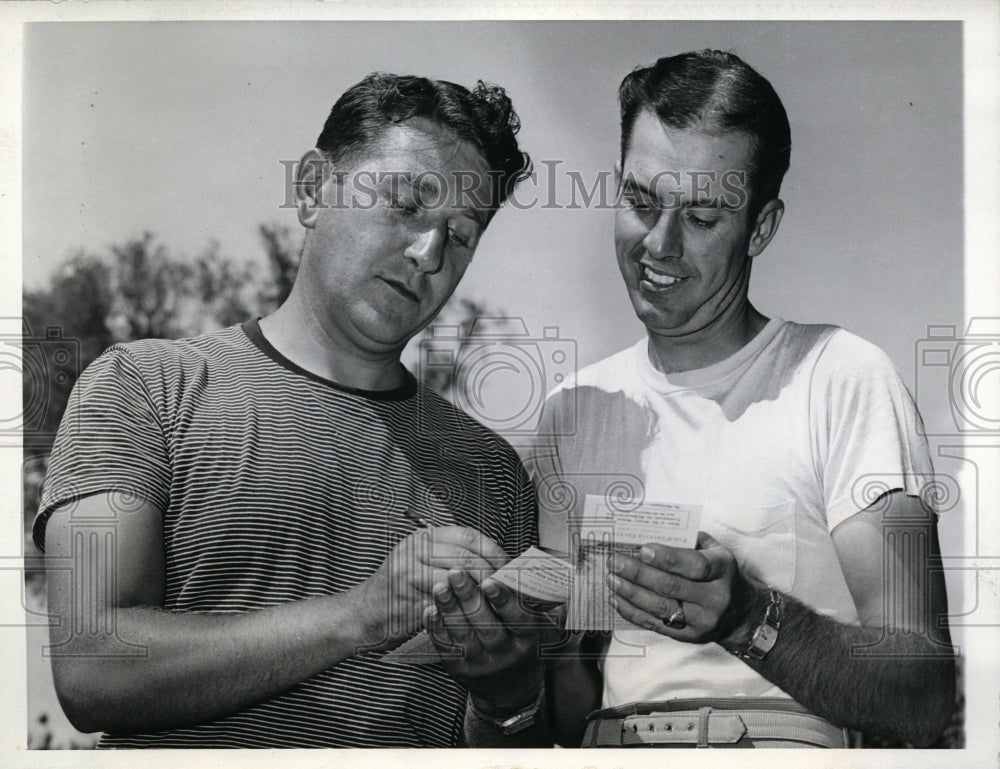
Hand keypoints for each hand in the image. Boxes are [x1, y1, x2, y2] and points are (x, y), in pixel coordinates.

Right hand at [352, 526, 509, 650]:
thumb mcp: (422, 562)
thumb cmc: (399, 591)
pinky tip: (475, 619)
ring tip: (496, 605)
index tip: (509, 566)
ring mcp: (409, 573)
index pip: (468, 536)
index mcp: (423, 537)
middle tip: (506, 590)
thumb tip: (498, 564)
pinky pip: (445, 606)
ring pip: (458, 581)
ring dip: (480, 595)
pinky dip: (463, 612)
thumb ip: (452, 557)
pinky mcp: (407, 599)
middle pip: (466, 557)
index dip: (493, 551)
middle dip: (491, 575)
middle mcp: (415, 550)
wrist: (361, 616)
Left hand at [426, 570, 564, 715]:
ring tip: (440, 586)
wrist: (511, 691)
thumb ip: (542, 604)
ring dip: (449, 608)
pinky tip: (430, 609)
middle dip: (469, 597)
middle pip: (486, 625)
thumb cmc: (527, 647)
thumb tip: (542, 573)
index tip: (489, 580)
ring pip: (463, 634)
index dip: (503, 600)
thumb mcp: (544, 629)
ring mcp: (481, 663)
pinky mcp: (460, 669)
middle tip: (456, 573)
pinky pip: (446, 646)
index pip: (517, 619)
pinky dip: (436, 627)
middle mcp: (505, 654)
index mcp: (529, 640)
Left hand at [606, 532, 757, 644]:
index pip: (695, 566)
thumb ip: (688, 541)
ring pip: (660, 608)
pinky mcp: (688, 636)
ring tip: (611, 579)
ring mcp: (701, 621)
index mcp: (722, 571)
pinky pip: (656, 624)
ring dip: (631, 593)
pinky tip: (616, 599)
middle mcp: (714, 598)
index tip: (643, 549)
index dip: (667, 558)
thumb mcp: (715, 551)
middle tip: (615, 562)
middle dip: (639, 573)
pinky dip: (633, 612)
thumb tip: (651, 532)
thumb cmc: (719, 574)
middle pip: (672, 587)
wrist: (740, 613)